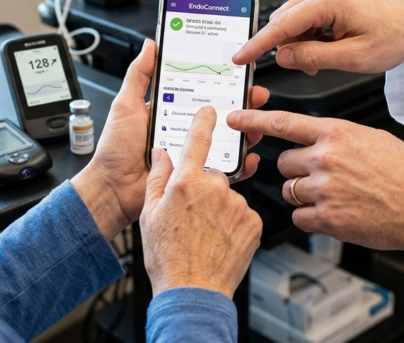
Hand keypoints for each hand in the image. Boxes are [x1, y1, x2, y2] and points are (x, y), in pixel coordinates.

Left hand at [72, 40, 269, 240]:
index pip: (201, 92)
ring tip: (252, 121)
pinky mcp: (198, 176)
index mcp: (171, 111)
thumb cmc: (115, 150)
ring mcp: (194, 154)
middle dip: (242, 103)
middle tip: (254, 94)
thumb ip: (139, 75)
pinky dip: (241, 164)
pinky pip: (226, 170)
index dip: (221, 81)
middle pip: (221, 114)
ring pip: (229, 140)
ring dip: (246, 130)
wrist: (112, 190)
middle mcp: (186, 131)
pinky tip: (249, 156)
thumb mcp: (126, 105)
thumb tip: (150, 46)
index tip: (237, 70)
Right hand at [140, 107, 262, 297]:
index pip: (198, 139)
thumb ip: (157, 178)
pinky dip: (234, 223)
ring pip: (228, 196)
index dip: (204, 122)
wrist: (193, 290)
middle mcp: (215, 189)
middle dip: (204, 189)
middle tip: (191, 216)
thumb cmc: (168, 257)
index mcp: (186, 182)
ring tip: (205, 233)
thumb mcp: (149, 214)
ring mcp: (237, 205)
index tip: (210, 111)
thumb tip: (161, 154)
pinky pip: (243, 214)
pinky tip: (220, 239)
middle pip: (212, 175)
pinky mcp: (254, 222)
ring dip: (219, 208)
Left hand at [228, 109, 403, 252]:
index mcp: (337, 133)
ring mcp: (324, 189)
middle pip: (284, 162)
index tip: (235, 118)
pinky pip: (299, 217)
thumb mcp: (373, 139)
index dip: (255, 120)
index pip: (285, 123)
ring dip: (304, 195)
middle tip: (321, 177)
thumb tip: (317, 139)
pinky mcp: (327, 219)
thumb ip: (339, 137)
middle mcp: (326, 158)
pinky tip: (334, 214)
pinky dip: (311, 218)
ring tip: (335, 196)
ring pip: (290, 190)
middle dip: (296, 170)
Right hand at [232, 0, 403, 73]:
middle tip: (304, 68)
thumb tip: (282, 57)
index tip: (240, 56)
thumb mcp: (353, 57)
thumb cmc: (394, 37)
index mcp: (329, 0)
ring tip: (320, 61)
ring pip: (292, 21)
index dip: (257, 44)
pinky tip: (324, 50)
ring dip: (298, 44)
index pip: (281, 24)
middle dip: (286, 48)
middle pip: (283, 21)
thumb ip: (313, 57)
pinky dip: (307, 37)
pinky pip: (304, 19)